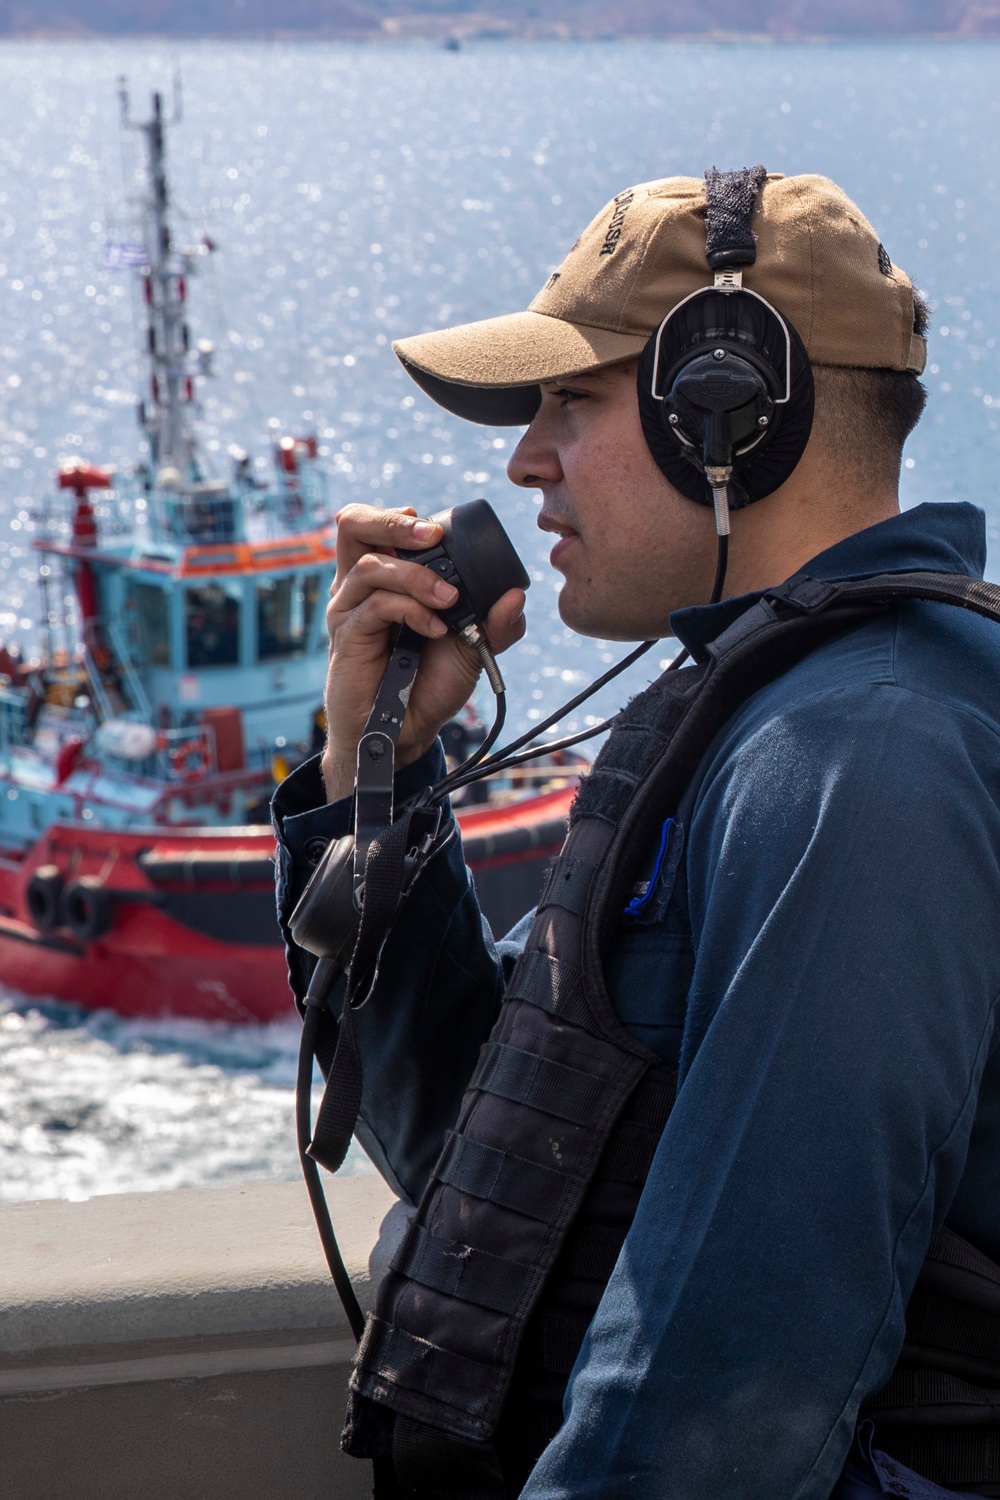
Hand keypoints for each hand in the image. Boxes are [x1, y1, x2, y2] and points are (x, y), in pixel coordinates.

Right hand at [321, 504, 525, 802]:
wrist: (406, 731)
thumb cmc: (428, 684)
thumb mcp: (472, 647)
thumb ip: (496, 622)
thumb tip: (516, 595)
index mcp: (382, 578)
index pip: (376, 526)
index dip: (400, 518)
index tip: (436, 530)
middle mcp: (358, 587)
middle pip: (351, 526)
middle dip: (391, 522)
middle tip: (431, 535)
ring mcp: (349, 610)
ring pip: (370, 566)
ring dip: (417, 577)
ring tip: (450, 600)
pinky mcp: (347, 637)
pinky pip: (376, 606)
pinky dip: (411, 610)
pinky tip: (436, 629)